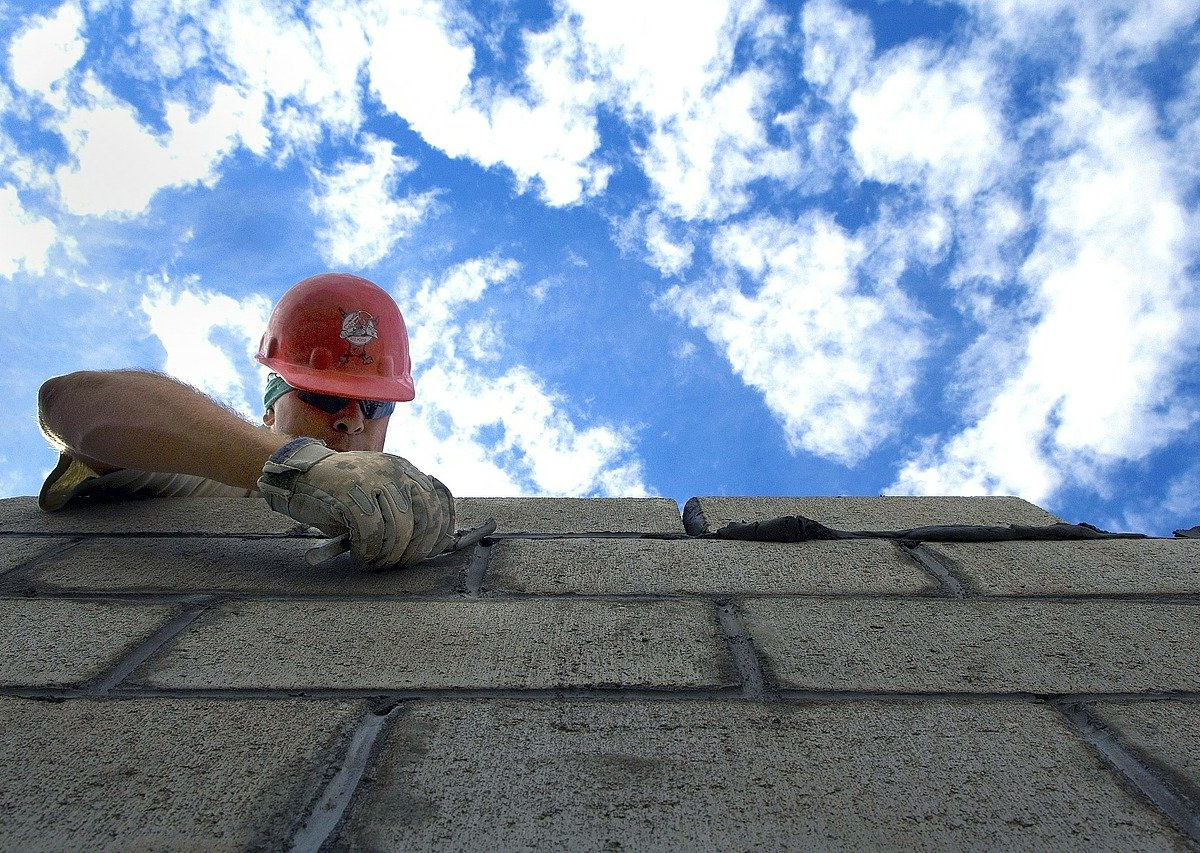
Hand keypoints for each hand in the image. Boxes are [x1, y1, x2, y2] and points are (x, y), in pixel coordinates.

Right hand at [257, 438, 455, 567]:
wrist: (299, 476)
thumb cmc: (340, 495)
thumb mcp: (378, 496)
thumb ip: (404, 511)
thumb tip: (431, 545)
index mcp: (405, 470)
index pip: (439, 501)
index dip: (441, 531)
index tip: (433, 552)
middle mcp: (395, 471)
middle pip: (425, 518)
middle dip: (415, 550)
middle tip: (397, 565)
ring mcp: (373, 479)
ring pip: (400, 528)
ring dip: (389, 555)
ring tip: (375, 563)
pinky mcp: (351, 491)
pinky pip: (371, 531)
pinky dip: (368, 551)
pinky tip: (360, 556)